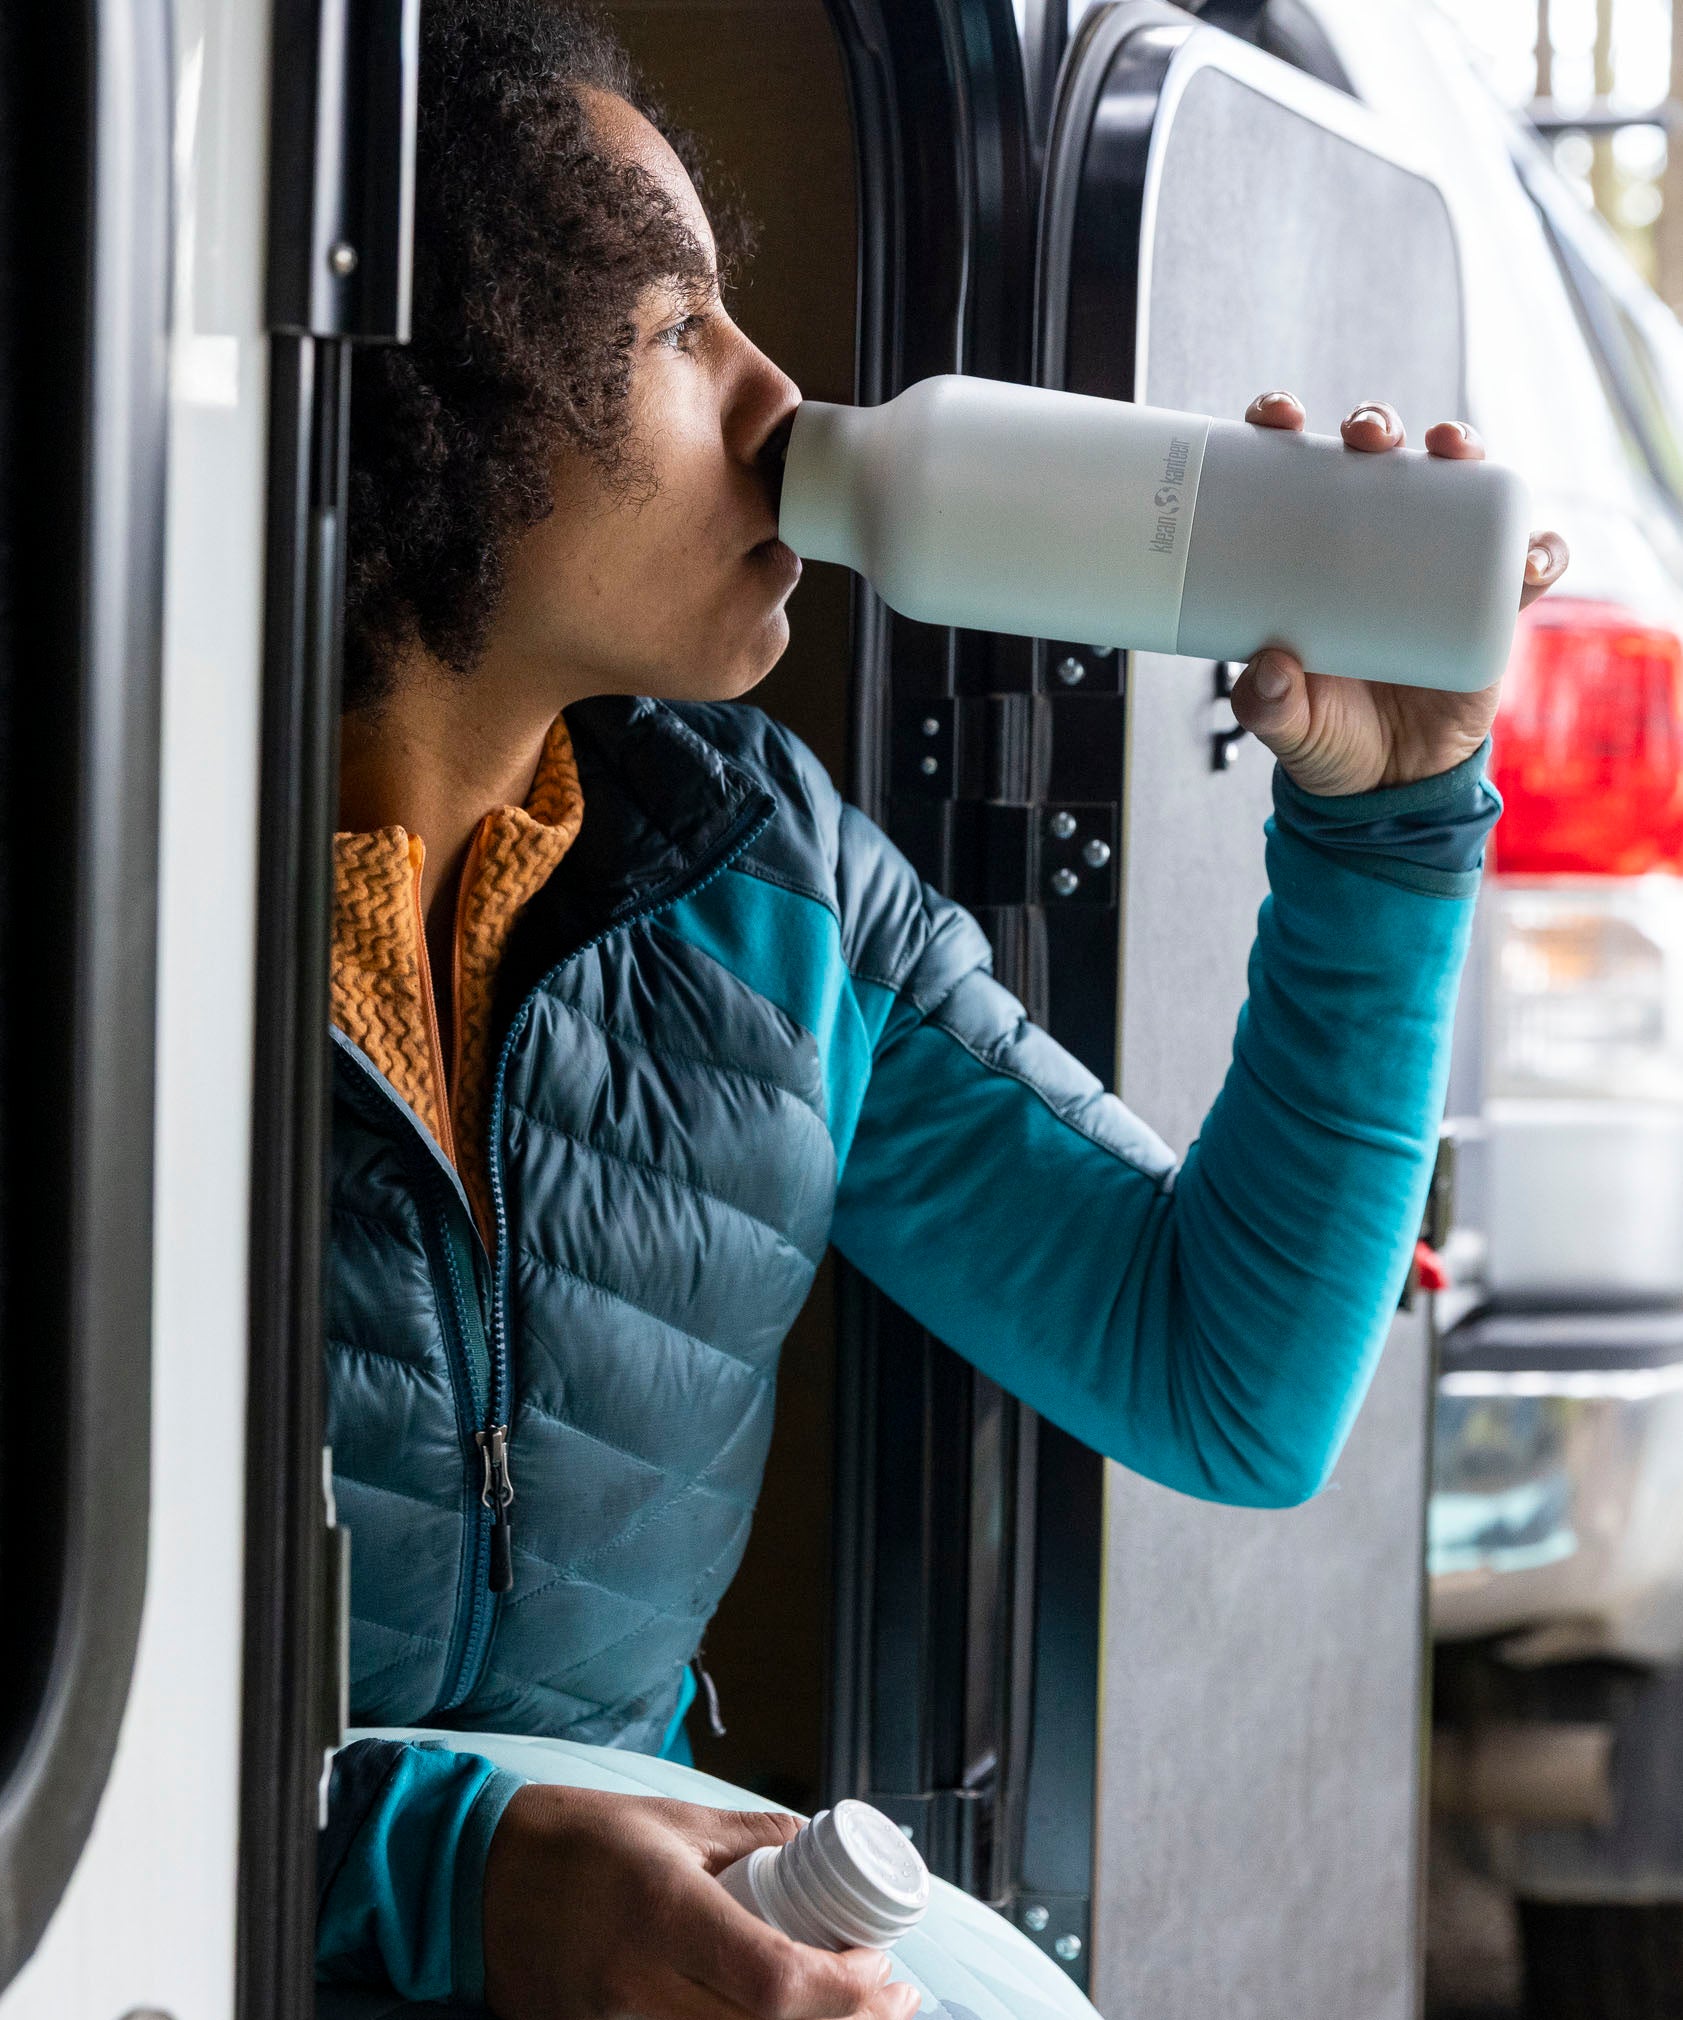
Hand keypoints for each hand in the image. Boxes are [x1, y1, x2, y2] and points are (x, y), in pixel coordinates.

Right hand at [482, 1783, 922, 2019]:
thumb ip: (756, 1836)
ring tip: (857, 2013)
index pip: (774, 1981)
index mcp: (662, 1911)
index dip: (845, 1989)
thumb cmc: (582, 1838)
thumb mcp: (675, 1818)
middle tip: (896, 1997)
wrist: (479, 1880)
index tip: (883, 1966)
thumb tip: (828, 1848)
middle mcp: (640, 1984)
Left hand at [1226, 390, 1569, 794]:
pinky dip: (1539, 549)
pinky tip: (1529, 554)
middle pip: (1380, 458)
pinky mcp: (1492, 603)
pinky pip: (1529, 561)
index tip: (1278, 417)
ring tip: (1452, 452)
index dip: (1284, 429)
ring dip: (1462, 449)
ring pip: (1459, 486)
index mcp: (1311, 554)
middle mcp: (1377, 543)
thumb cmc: (1327, 735)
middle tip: (1367, 435)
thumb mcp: (1285, 725)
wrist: (1388, 785)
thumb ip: (1267, 706)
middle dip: (1376, 425)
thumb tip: (1270, 669)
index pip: (1292, 472)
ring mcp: (1440, 566)